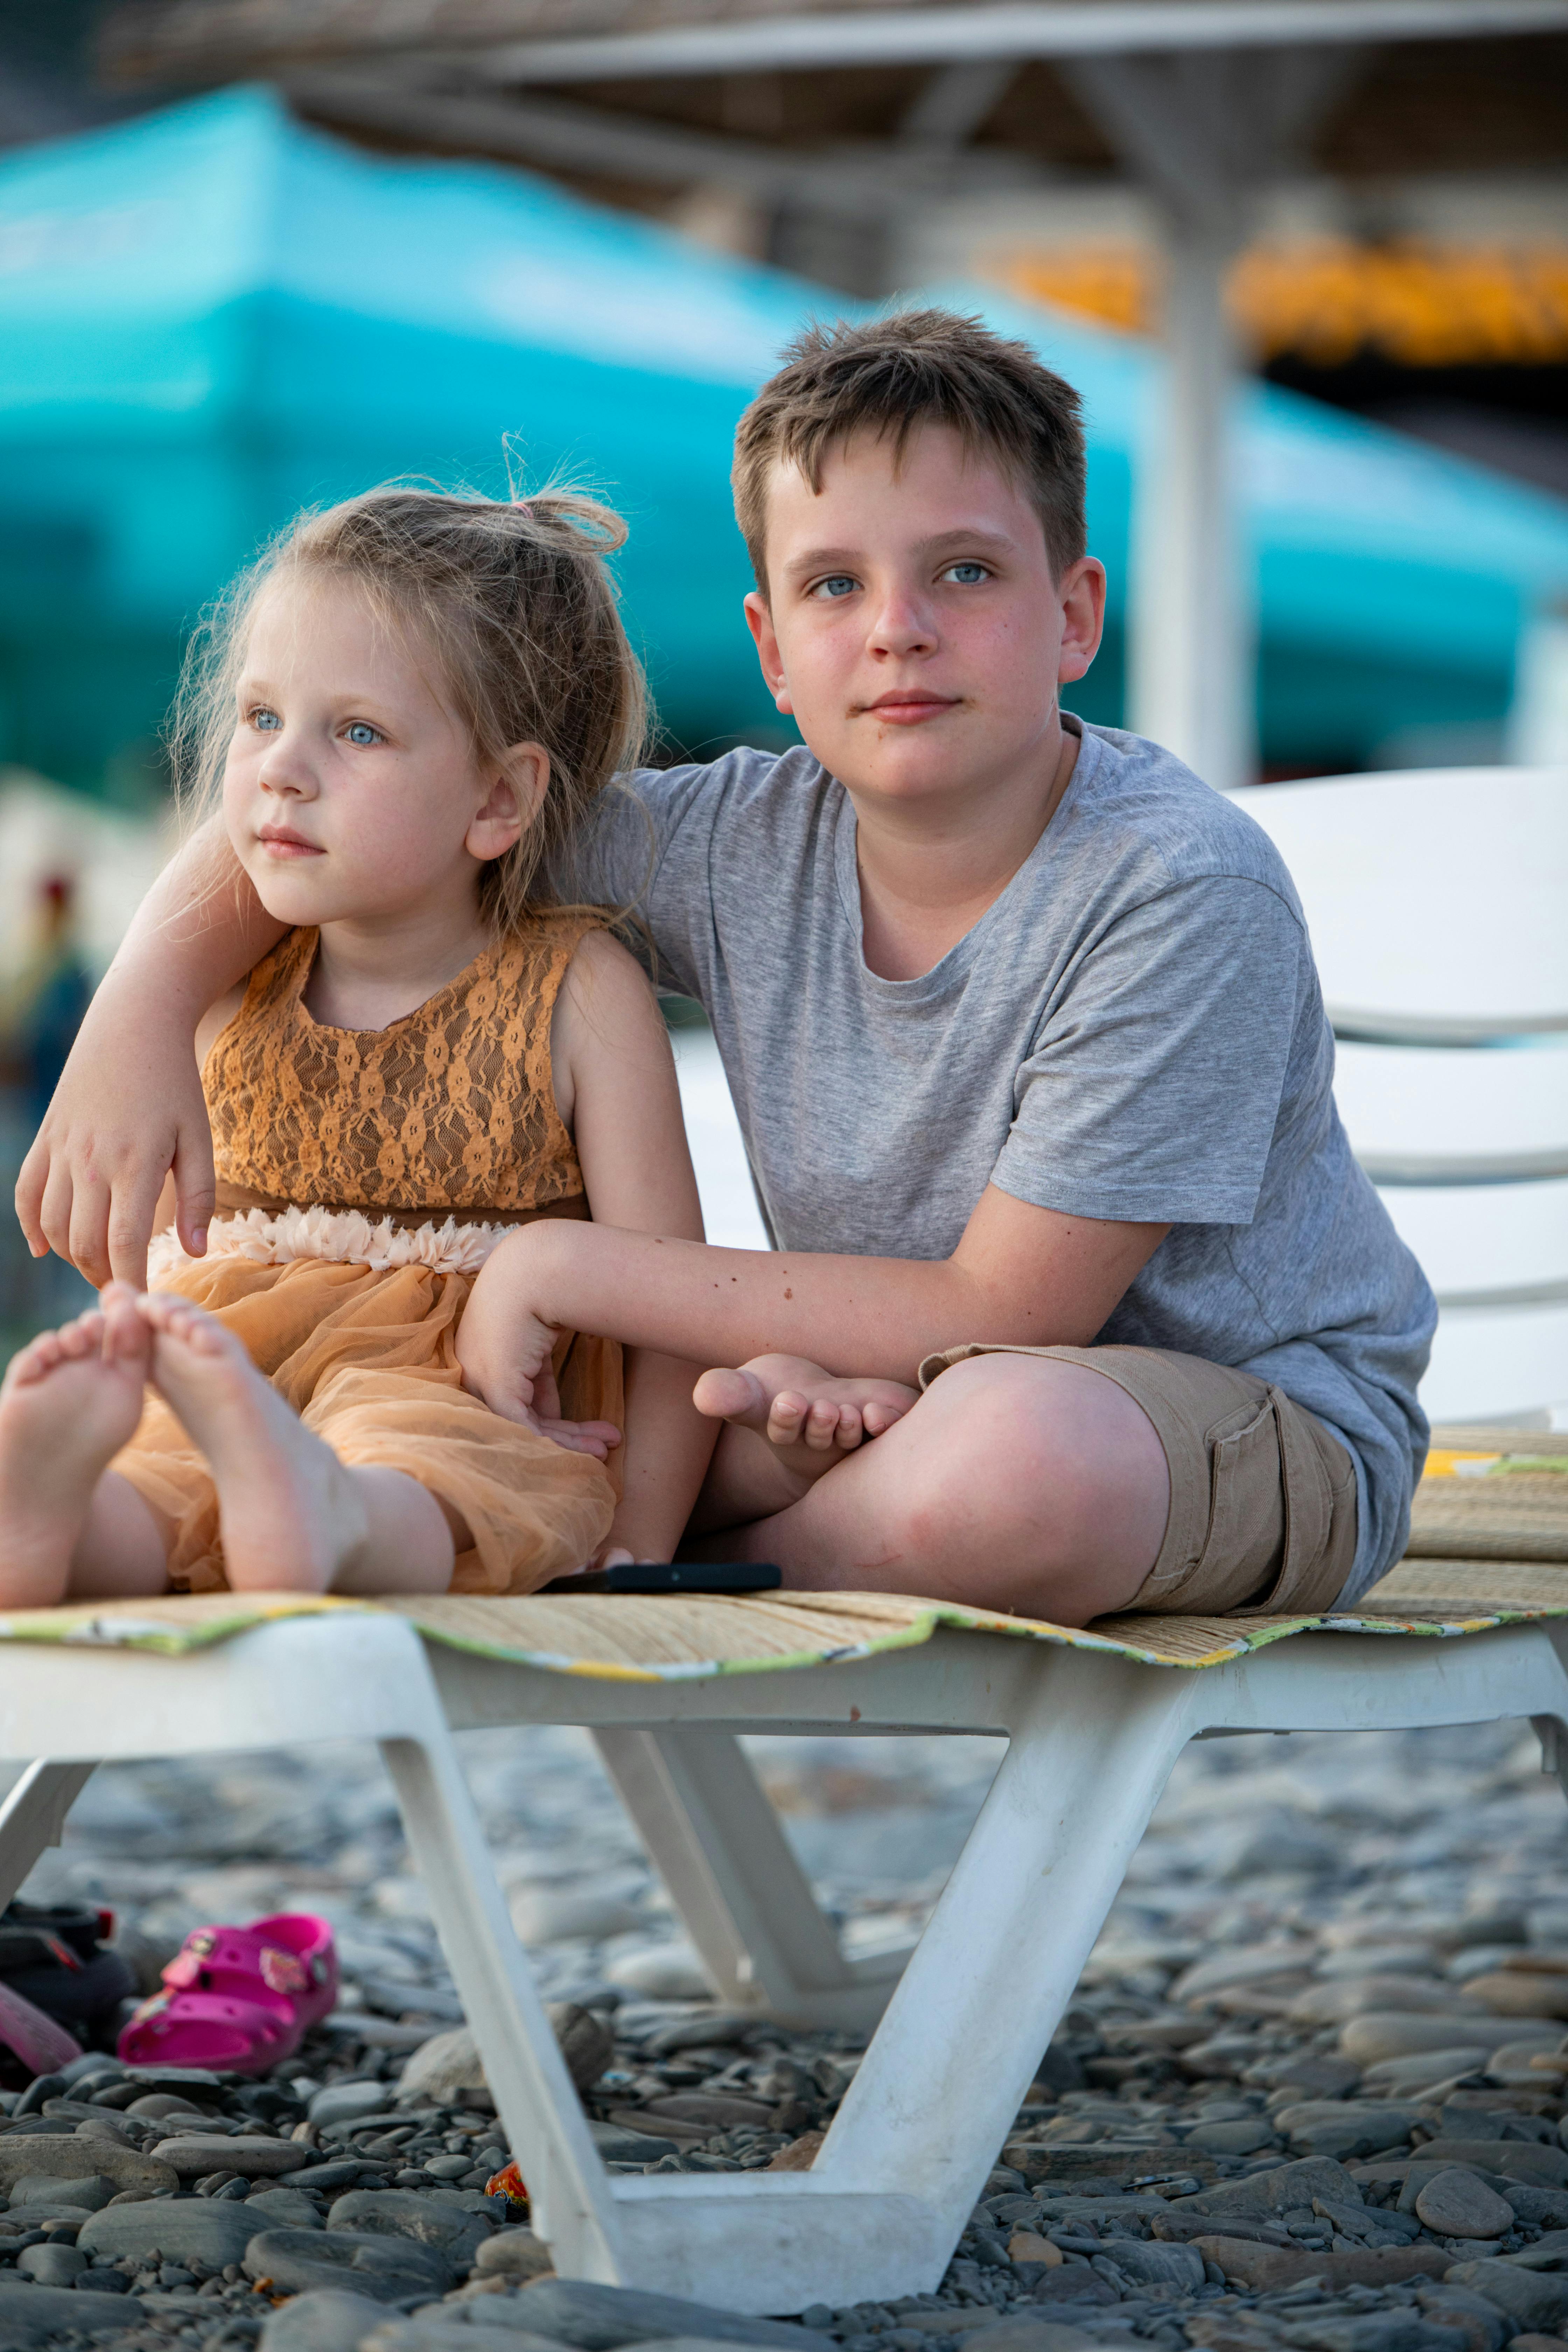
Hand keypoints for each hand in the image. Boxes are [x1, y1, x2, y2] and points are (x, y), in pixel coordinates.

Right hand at [16, 999, 214, 1289]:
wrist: (133, 1027)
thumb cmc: (175, 1085)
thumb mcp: (199, 1138)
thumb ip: (200, 1198)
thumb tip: (195, 1252)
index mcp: (136, 1164)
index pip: (125, 1244)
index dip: (134, 1281)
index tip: (146, 1303)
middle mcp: (91, 1161)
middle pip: (86, 1243)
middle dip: (105, 1277)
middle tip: (126, 1290)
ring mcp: (62, 1150)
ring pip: (53, 1226)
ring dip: (73, 1258)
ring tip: (100, 1269)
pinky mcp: (45, 1139)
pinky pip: (26, 1194)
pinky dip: (31, 1227)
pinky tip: (46, 1249)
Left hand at [456, 1252, 619, 1459]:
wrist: (537, 1269)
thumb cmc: (540, 1294)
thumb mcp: (538, 1343)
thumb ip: (538, 1378)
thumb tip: (551, 1411)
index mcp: (477, 1358)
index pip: (513, 1402)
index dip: (552, 1421)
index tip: (587, 1434)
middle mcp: (472, 1372)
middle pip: (519, 1420)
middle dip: (566, 1438)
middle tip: (603, 1450)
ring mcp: (480, 1379)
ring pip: (525, 1428)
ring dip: (571, 1442)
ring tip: (607, 1447)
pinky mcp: (495, 1385)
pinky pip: (527, 1426)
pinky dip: (562, 1440)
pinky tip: (591, 1444)